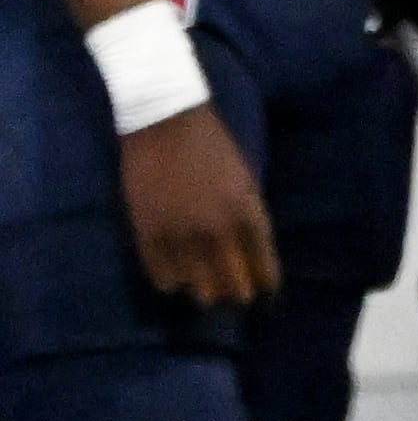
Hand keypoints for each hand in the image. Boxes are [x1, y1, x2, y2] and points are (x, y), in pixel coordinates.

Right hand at [122, 107, 277, 307]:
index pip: (264, 267)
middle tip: (235, 297)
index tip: (266, 293)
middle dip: (236, 293)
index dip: (266, 284)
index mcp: (248, 214)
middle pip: (232, 284)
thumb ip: (248, 218)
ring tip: (206, 294)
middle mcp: (217, 231)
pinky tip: (175, 284)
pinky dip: (169, 282)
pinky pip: (161, 274)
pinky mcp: (148, 232)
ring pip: (196, 286)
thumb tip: (251, 253)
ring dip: (203, 291)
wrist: (167, 123)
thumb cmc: (214, 147)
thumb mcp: (245, 182)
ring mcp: (181, 234)